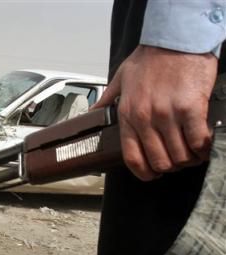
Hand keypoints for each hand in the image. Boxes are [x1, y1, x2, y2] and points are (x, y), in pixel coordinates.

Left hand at [92, 45, 217, 180]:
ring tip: (192, 152)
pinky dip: (203, 149)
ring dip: (188, 159)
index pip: (132, 158)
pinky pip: (198, 142)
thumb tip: (92, 113)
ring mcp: (167, 115)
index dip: (145, 174)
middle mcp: (145, 118)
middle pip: (160, 162)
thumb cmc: (149, 58)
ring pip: (180, 156)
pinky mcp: (190, 109)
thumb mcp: (120, 79)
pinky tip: (203, 144)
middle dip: (171, 166)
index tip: (153, 174)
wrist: (174, 39)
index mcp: (128, 115)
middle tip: (177, 159)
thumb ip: (106, 100)